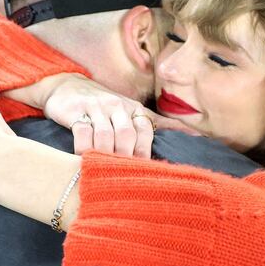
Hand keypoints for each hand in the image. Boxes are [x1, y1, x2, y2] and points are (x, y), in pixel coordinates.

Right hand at [3, 73, 196, 157]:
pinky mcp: (76, 111)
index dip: (145, 154)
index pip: (146, 131)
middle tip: (122, 180)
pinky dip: (83, 147)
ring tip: (103, 173)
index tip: (143, 174)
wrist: (68, 85)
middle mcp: (117, 107)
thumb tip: (197, 134)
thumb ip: (161, 124)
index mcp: (134, 109)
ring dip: (105, 155)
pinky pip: (82, 131)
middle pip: (127, 135)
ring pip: (105, 135)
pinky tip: (82, 160)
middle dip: (126, 158)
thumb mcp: (133, 110)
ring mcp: (96, 108)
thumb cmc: (105, 105)